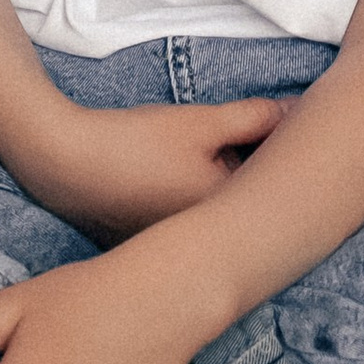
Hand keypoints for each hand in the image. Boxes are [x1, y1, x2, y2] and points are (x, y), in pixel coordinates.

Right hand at [19, 94, 297, 243]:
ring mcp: (174, 250)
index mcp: (225, 221)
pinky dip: (190, 203)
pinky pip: (187, 225)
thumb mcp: (204, 122)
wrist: (65, 161)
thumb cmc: (137, 141)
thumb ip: (256, 118)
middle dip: (254, 178)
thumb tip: (298, 114)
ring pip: (216, 216)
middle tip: (250, 146)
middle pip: (246, 208)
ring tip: (204, 164)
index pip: (272, 191)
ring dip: (221, 191)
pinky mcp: (150, 245)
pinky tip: (174, 179)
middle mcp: (203, 247)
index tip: (288, 141)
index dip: (279, 160)